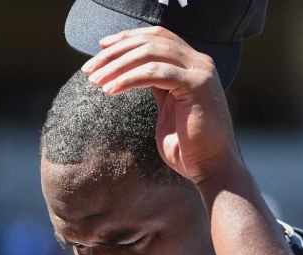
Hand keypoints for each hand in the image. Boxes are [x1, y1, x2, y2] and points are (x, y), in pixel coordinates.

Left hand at [81, 26, 241, 183]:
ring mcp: (200, 72)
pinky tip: (111, 90)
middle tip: (89, 69)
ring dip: (117, 65)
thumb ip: (157, 86)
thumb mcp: (168, 108)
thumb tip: (131, 72)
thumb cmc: (188, 146)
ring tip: (96, 81)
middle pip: (150, 41)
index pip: (158, 36)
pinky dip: (129, 79)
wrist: (213, 168)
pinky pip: (155, 73)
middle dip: (116, 52)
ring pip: (150, 53)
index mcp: (193, 65)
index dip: (128, 38)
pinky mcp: (197, 86)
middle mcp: (200, 63)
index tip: (100, 48)